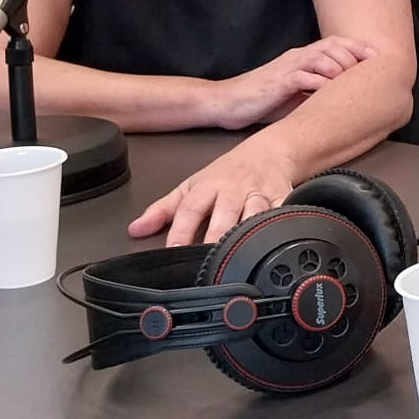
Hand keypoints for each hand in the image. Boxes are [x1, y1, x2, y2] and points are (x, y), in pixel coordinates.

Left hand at [128, 140, 301, 246]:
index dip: (181, 232)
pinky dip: (280, 227)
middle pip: (224, 217)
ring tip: (241, 261)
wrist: (271, 152)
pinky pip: (283, 215)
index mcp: (208, 187)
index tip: (174, 252)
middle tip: (209, 266)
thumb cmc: (228, 173)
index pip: (190, 210)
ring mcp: (259, 195)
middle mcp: (233, 191)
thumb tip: (135, 230)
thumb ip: (163, 210)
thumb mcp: (192, 185)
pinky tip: (277, 244)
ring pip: (255, 216)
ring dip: (248, 236)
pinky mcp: (283, 199)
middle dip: (217, 240)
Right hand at [208, 36, 375, 129]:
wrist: (225, 103)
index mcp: (301, 57)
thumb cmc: (261, 100)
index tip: (378, 59)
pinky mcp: (278, 83)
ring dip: (340, 70)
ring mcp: (287, 68)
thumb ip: (315, 89)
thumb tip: (343, 99)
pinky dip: (321, 84)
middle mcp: (296, 57)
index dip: (357, 48)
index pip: (335, 43)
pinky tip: (331, 95)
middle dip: (354, 58)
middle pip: (333, 46)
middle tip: (368, 76)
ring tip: (351, 86)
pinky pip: (305, 77)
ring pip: (322, 58)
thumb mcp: (294, 93)